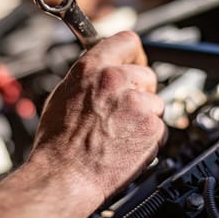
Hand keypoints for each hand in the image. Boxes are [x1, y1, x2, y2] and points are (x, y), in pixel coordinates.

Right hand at [30, 31, 165, 200]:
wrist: (65, 177)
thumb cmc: (58, 144)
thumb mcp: (64, 95)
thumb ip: (90, 78)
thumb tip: (104, 71)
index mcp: (92, 69)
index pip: (127, 40)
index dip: (134, 53)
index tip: (136, 62)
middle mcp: (115, 81)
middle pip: (146, 74)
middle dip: (140, 91)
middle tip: (125, 110)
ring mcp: (136, 104)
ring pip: (155, 102)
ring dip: (145, 116)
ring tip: (122, 133)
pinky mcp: (151, 127)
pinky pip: (160, 127)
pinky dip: (150, 138)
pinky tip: (129, 145)